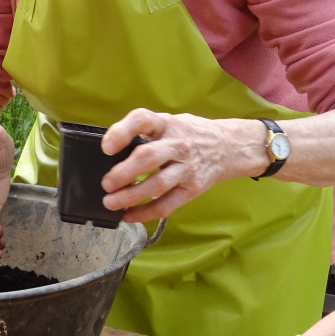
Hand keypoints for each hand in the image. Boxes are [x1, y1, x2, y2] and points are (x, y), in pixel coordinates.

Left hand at [100, 109, 244, 222]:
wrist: (228, 147)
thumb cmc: (188, 134)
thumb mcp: (168, 122)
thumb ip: (143, 132)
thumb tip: (110, 151)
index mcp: (166, 123)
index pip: (142, 120)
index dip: (121, 133)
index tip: (106, 147)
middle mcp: (177, 144)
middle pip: (148, 157)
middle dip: (123, 172)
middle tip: (106, 183)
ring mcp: (187, 168)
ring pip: (157, 184)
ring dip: (131, 196)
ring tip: (111, 202)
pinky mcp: (192, 189)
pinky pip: (167, 205)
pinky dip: (145, 213)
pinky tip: (128, 215)